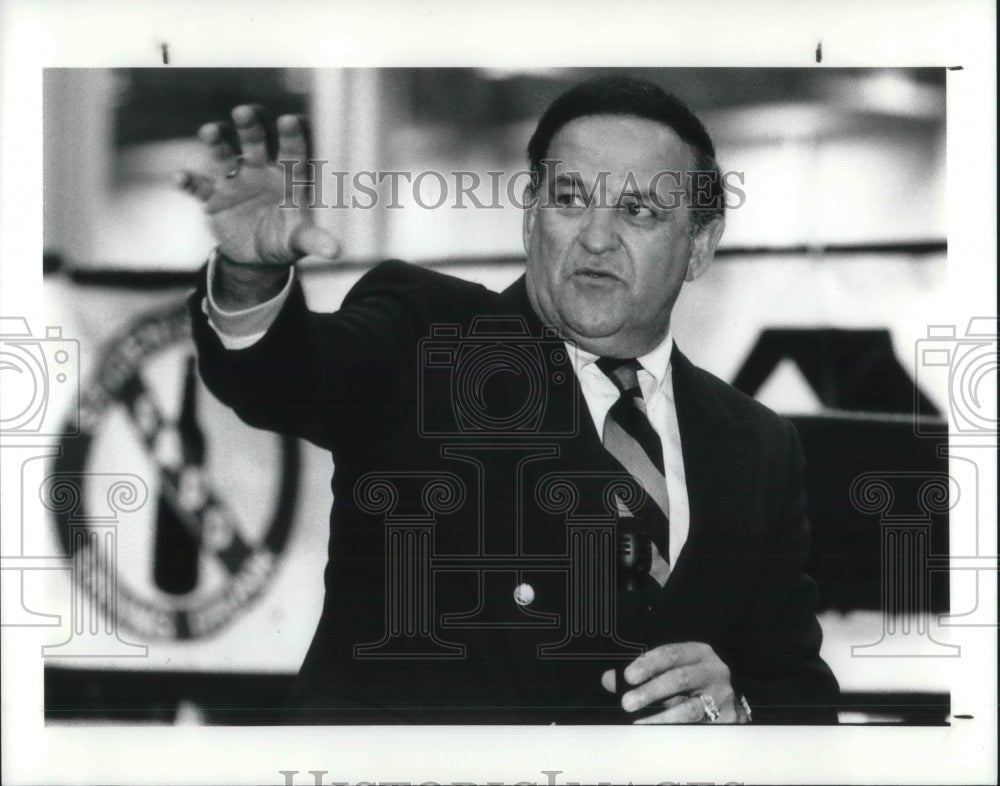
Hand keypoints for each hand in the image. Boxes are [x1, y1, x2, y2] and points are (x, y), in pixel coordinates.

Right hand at [176, 105, 338, 266]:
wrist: (257, 256)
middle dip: (250, 126)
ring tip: (209, 131)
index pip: (293, 152)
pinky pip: (200, 186)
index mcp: (288, 177)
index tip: (290, 119)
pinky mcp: (214, 197)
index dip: (291, 136)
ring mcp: (235, 180)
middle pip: (255, 142)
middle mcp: (261, 171)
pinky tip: (179, 177)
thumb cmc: (285, 238)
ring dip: (217, 141)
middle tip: (244, 112)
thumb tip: (336, 252)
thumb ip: (315, 240)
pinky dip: (189, 182)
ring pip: (225, 155)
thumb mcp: (300, 241)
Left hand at [601, 641, 738, 723]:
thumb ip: (641, 673)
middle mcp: (712, 671)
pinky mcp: (725, 720)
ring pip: (690, 707)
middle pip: (679, 679)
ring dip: (661, 717)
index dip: (648, 664)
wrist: (727, 702)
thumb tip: (610, 680)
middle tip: (627, 702)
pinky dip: (676, 731)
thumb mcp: (670, 670)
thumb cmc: (692, 682)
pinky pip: (698, 728)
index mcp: (697, 652)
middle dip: (650, 691)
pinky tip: (660, 734)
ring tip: (640, 723)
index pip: (670, 654)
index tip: (628, 676)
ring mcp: (721, 696)